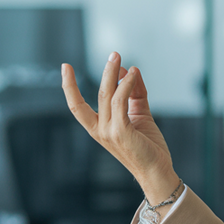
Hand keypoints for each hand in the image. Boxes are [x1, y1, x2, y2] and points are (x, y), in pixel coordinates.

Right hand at [61, 52, 179, 204]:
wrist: (158, 170)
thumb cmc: (148, 145)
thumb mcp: (139, 115)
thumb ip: (134, 94)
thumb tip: (129, 71)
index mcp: (98, 127)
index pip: (76, 106)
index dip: (69, 86)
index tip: (65, 67)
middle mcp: (99, 130)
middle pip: (97, 94)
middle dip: (105, 72)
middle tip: (113, 53)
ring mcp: (109, 132)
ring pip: (108, 95)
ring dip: (114, 74)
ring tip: (121, 58)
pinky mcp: (122, 132)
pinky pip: (121, 102)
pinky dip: (126, 85)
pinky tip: (133, 74)